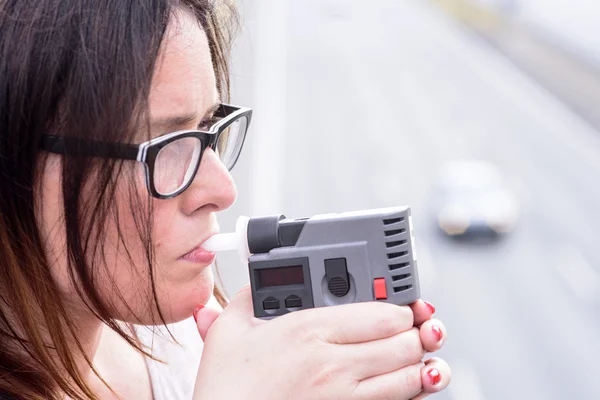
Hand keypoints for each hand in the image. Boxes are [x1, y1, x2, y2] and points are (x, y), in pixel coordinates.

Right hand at [193, 287, 449, 399]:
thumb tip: (260, 281)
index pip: (383, 313)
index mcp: (309, 331)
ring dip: (419, 362)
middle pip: (405, 342)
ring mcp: (345, 397)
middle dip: (414, 332)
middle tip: (410, 328)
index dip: (401, 307)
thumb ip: (248, 297)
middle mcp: (334, 364)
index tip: (399, 306)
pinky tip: (412, 382)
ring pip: (410, 375)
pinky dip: (413, 391)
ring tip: (414, 354)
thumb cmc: (228, 388)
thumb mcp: (229, 331)